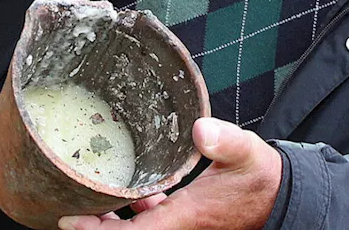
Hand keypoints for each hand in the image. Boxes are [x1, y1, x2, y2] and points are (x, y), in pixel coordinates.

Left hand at [58, 117, 281, 229]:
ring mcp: (181, 227)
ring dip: (110, 221)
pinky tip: (130, 194)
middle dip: (95, 226)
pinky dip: (132, 212)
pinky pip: (149, 222)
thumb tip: (202, 129)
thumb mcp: (245, 152)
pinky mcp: (184, 221)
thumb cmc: (260, 176)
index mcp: (185, 217)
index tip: (68, 220)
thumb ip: (225, 141)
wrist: (280, 196)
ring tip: (88, 199)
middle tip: (68, 207)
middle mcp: (178, 228)